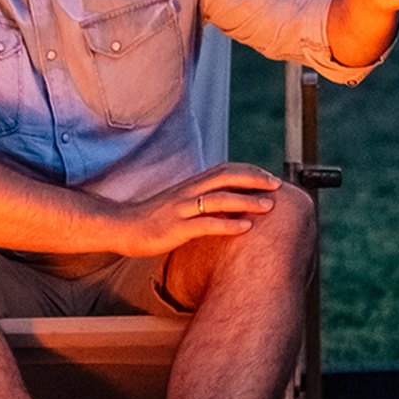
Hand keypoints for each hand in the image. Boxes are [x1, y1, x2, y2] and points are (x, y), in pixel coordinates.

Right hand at [101, 164, 280, 257]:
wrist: (121, 228)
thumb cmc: (151, 219)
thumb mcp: (177, 203)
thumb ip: (199, 199)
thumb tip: (224, 201)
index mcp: (189, 185)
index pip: (225, 170)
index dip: (249, 170)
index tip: (270, 177)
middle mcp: (187, 193)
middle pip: (226, 178)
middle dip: (254, 179)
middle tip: (277, 185)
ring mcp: (181, 210)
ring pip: (219, 199)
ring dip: (247, 201)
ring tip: (269, 206)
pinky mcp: (175, 229)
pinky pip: (206, 225)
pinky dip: (228, 225)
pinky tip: (245, 227)